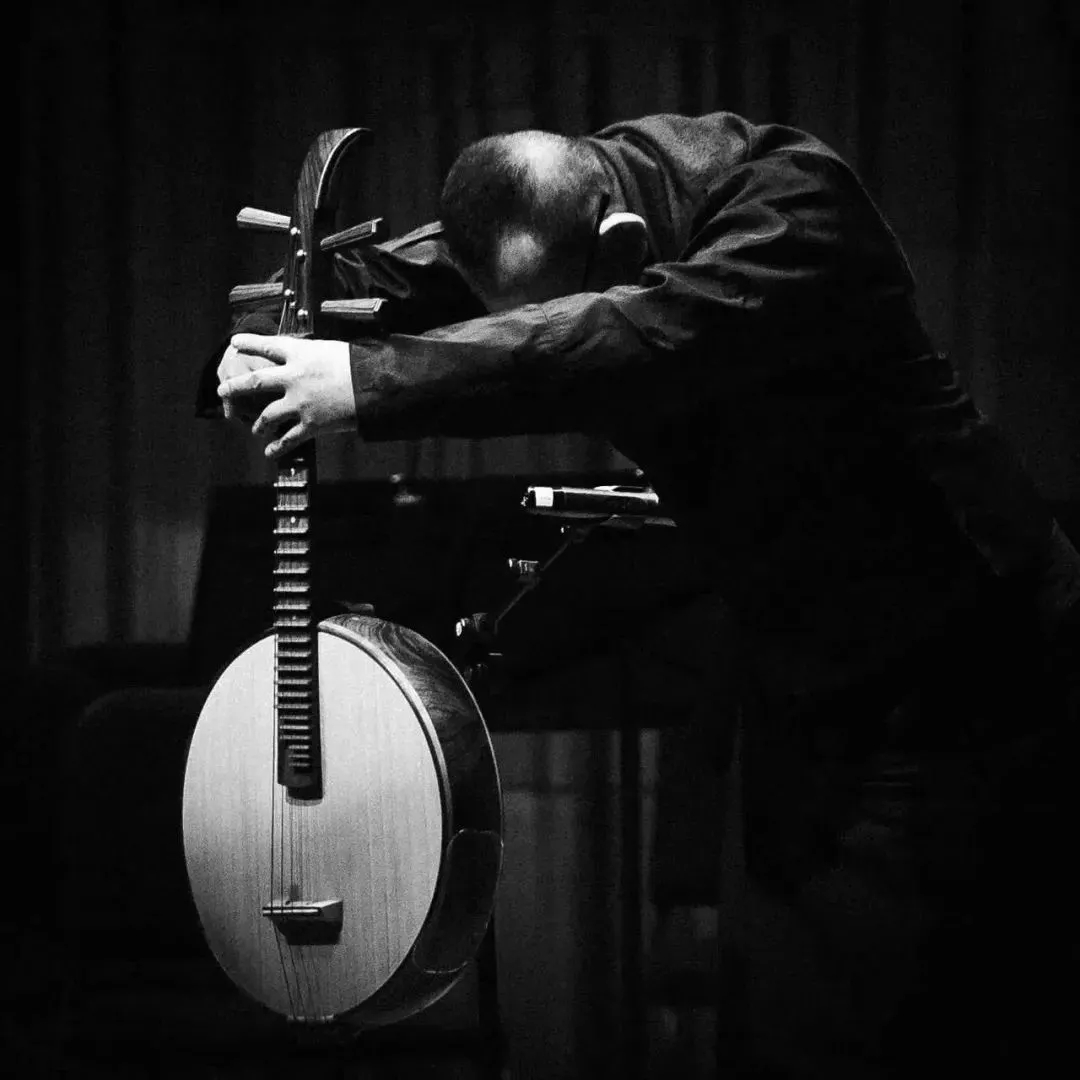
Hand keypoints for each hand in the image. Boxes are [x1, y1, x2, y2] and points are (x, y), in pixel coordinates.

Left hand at [218, 334, 355, 457]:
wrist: (374, 386)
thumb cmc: (360, 364)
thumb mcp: (333, 349)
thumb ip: (316, 355)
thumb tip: (312, 358)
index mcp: (300, 354)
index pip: (267, 345)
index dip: (248, 342)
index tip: (234, 342)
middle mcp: (293, 377)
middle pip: (255, 382)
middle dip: (235, 387)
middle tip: (222, 390)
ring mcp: (299, 403)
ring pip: (267, 415)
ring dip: (258, 424)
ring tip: (254, 429)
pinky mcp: (311, 424)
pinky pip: (289, 439)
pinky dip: (278, 448)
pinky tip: (269, 453)